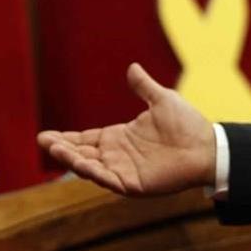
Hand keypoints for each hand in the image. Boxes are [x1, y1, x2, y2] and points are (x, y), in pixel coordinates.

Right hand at [37, 63, 215, 196]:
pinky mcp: (133, 184)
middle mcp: (118, 155)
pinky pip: (108, 180)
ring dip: (72, 160)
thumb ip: (144, 87)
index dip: (66, 138)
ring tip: (54, 150)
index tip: (45, 135)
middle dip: (62, 149)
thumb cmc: (188, 124)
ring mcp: (124, 170)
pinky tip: (80, 164)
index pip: (86, 138)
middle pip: (82, 153)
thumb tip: (132, 67)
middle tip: (43, 141)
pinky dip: (93, 173)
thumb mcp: (162, 99)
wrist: (207, 146)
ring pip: (90, 167)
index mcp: (120, 137)